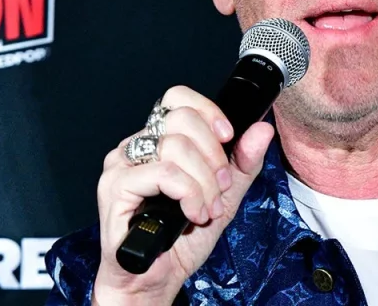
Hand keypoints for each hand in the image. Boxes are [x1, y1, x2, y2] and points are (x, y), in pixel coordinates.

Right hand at [91, 86, 274, 304]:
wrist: (156, 278)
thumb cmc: (182, 237)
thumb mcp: (226, 195)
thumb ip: (244, 161)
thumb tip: (262, 128)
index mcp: (158, 141)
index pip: (178, 99)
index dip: (208, 111)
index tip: (228, 136)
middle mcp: (136, 146)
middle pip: (182, 119)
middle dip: (214, 155)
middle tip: (221, 185)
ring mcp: (121, 164)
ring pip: (176, 146)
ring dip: (204, 182)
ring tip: (208, 208)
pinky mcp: (115, 187)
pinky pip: (164, 173)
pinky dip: (189, 194)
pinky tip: (193, 214)